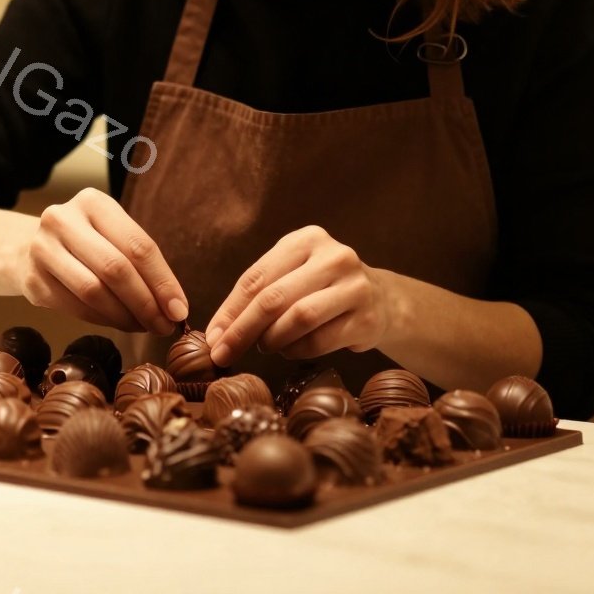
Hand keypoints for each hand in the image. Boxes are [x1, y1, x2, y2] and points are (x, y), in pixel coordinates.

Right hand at [7, 188, 188, 333]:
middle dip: (146, 304)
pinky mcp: (32, 281)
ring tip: (143, 327)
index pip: (138, 245)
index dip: (163, 282)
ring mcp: (42, 249)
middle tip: (164, 326)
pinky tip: (118, 323)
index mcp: (93, 202)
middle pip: (116, 269)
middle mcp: (63, 219)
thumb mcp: (113, 235)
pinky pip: (76, 308)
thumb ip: (142, 262)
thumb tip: (175, 308)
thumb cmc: (87, 243)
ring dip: (125, 317)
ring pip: (94, 292)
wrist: (30, 248)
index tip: (179, 310)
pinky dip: (103, 320)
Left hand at [205, 226, 394, 366]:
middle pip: (274, 298)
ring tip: (265, 346)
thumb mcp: (291, 275)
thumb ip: (257, 295)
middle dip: (242, 330)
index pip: (257, 277)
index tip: (212, 337)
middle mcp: (334, 257)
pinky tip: (291, 349)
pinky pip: (319, 341)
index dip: (229, 310)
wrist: (381, 300)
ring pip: (299, 318)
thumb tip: (217, 334)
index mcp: (306, 239)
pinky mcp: (366, 319)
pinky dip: (296, 351)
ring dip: (273, 340)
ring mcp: (355, 287)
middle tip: (223, 354)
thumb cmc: (321, 288)